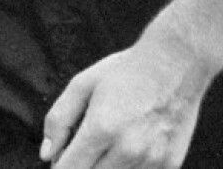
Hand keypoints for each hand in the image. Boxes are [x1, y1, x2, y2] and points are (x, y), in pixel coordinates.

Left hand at [40, 36, 211, 168]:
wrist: (176, 65)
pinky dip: (128, 168)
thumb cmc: (127, 71)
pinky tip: (129, 149)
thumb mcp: (83, 84)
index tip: (61, 161)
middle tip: (83, 150)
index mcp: (102, 129)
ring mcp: (151, 161)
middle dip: (82, 167)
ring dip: (104, 168)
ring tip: (108, 145)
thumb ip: (59, 120)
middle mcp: (128, 150)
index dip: (60, 168)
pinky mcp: (169, 166)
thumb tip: (46, 155)